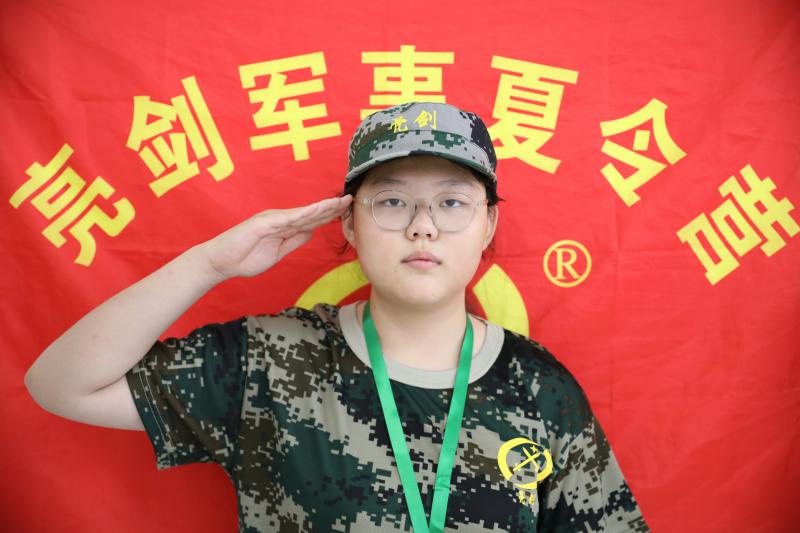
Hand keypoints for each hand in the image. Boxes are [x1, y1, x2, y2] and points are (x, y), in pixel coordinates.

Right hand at [198, 194, 352, 281]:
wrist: (221, 262)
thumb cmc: (245, 257)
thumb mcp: (279, 252)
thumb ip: (295, 240)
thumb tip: (312, 231)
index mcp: (284, 226)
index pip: (311, 220)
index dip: (329, 215)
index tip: (346, 210)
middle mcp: (280, 219)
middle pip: (311, 213)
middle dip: (331, 207)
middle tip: (351, 199)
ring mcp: (272, 219)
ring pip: (302, 213)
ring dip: (322, 207)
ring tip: (339, 202)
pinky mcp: (263, 223)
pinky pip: (287, 218)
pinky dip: (303, 214)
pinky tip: (317, 210)